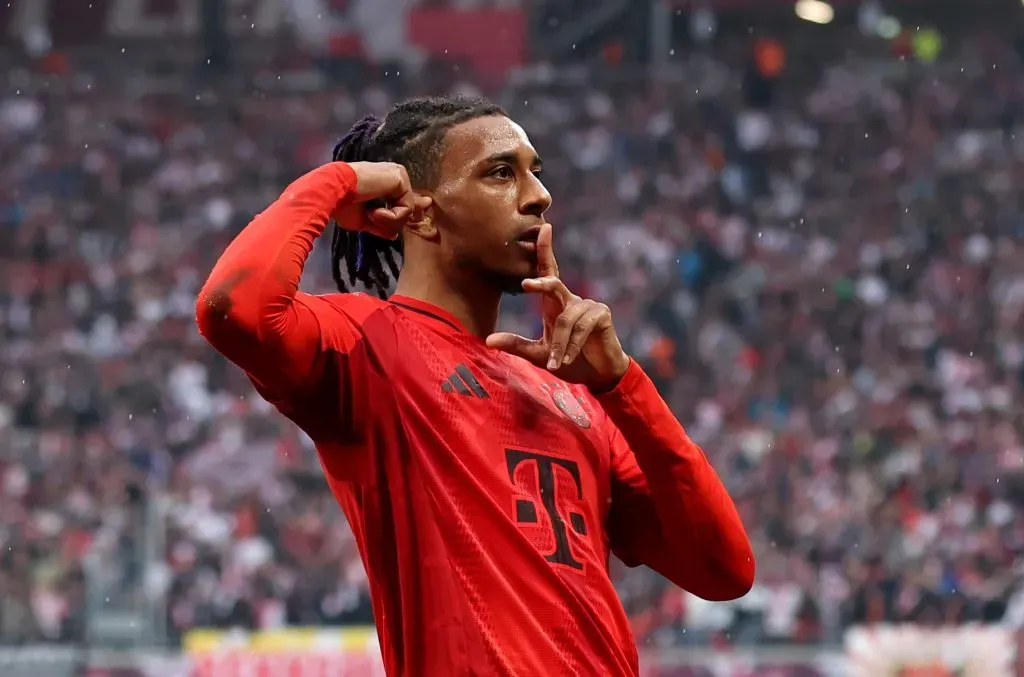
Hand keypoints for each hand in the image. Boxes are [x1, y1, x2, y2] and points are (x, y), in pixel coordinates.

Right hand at [333, 161, 431, 239]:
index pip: (404, 196)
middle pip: (407, 205)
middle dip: (394, 220)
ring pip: (407, 210)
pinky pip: (406, 209)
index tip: (426, 204)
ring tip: (370, 214)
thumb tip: (394, 236)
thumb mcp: (362, 220)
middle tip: (373, 216)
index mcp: (384, 182)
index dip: (413, 206)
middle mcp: (393, 175)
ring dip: (389, 221)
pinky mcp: (401, 179)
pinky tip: (374, 211)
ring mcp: (399, 176)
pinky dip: (391, 217)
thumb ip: (380, 225)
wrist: (332, 191)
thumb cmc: (341, 205)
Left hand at [486, 223, 630, 391]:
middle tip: (526, 283)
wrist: (598, 375)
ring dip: (558, 344)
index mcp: (555, 305)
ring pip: (565, 319)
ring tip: (557, 362)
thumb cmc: (569, 360)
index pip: (549, 272)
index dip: (546, 250)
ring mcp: (588, 305)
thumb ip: (515, 345)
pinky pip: (579, 327)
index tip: (544, 228)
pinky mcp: (601, 314)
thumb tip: (488, 341)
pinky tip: (568, 358)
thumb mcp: (538, 355)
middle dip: (540, 283)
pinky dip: (571, 345)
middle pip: (554, 283)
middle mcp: (571, 300)